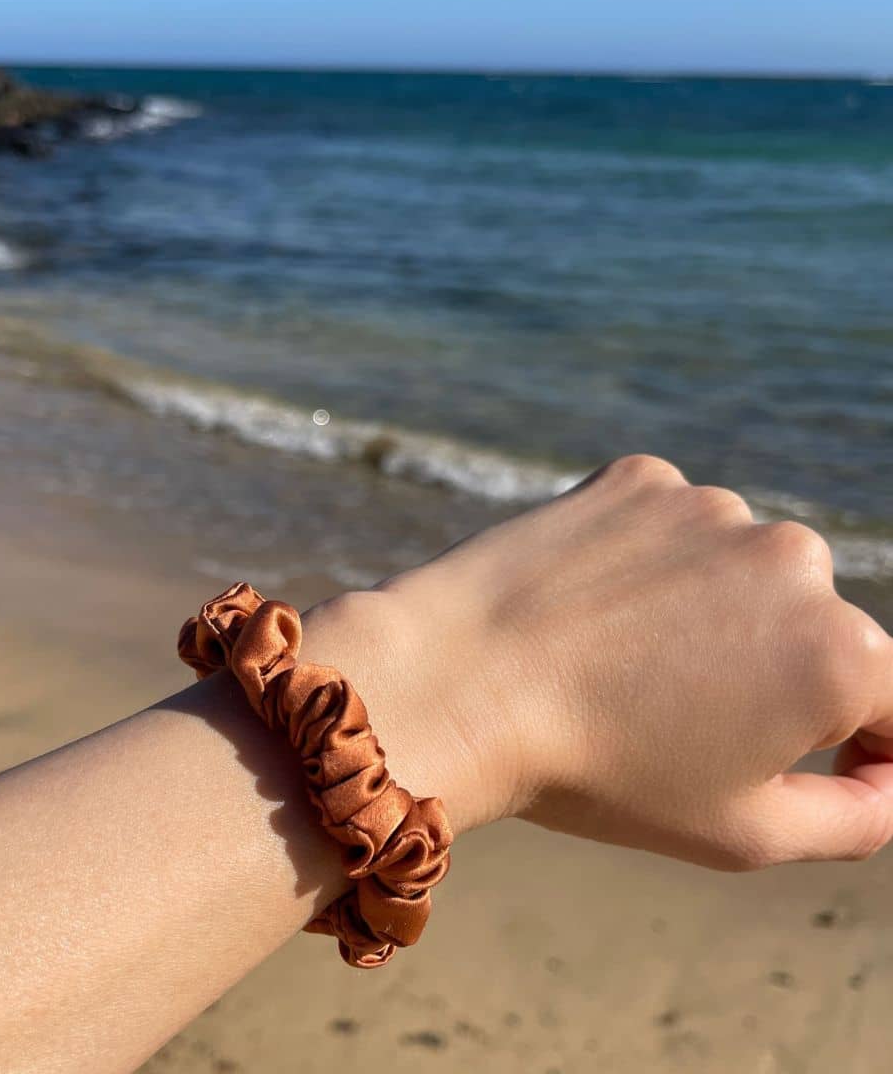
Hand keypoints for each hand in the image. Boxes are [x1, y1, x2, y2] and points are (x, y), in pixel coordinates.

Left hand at [305, 455, 892, 869]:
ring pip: (736, 571)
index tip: (790, 765)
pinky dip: (647, 563)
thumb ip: (855, 818)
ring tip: (623, 660)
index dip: (860, 747)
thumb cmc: (602, 772)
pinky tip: (594, 605)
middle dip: (770, 674)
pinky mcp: (642, 478)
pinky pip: (669, 527)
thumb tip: (890, 782)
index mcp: (841, 653)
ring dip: (705, 612)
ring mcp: (713, 506)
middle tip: (676, 715)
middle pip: (810, 628)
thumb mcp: (743, 833)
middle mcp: (793, 560)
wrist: (461, 683)